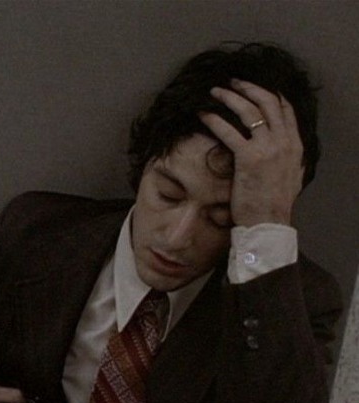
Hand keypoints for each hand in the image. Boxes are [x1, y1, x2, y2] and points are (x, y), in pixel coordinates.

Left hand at [199, 79, 303, 226]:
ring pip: (249, 111)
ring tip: (214, 92)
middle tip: (232, 82)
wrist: (268, 223)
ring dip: (230, 97)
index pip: (285, 108)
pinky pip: (229, 131)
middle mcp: (284, 141)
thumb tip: (286, 153)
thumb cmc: (274, 205)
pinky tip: (204, 115)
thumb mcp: (291, 177)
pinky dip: (214, 120)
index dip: (269, 93)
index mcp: (295, 144)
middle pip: (267, 102)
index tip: (253, 87)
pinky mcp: (248, 158)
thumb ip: (289, 160)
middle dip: (248, 88)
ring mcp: (267, 148)